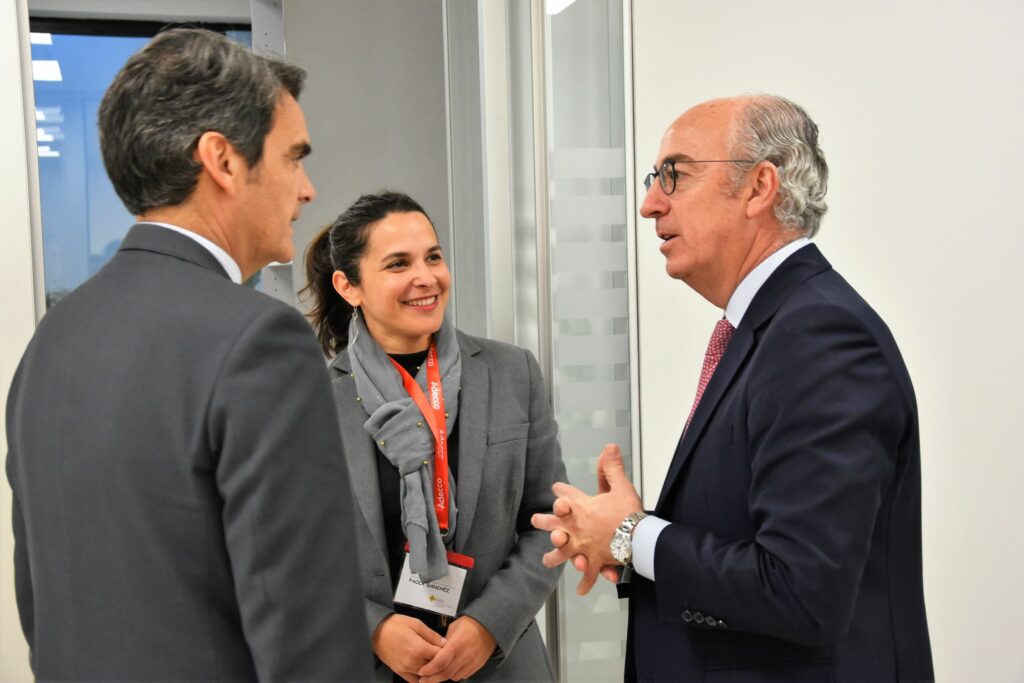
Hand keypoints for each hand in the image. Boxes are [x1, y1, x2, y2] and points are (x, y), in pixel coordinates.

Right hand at [372, 614, 445, 682]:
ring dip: (432, 669)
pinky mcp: (400, 672)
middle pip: (434, 667)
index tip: (449, 647)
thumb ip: (432, 635)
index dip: (447, 652)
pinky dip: (422, 677)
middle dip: (441, 661)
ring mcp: (406, 669)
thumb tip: (445, 643)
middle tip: (442, 654)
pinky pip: (414, 681)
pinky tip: (425, 670)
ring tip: (434, 660)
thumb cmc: (396, 624)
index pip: (440, 656)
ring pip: (426, 675)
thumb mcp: (416, 624)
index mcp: (419, 648)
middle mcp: (413, 662)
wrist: (375, 631)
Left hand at [417, 615, 495, 681]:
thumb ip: (443, 642)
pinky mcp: (477, 666)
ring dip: (443, 677)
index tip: (421, 671)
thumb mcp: (453, 628)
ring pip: (454, 677)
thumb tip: (434, 652)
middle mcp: (465, 655)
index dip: (429, 669)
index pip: (440, 662)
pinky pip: (463, 675)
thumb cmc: (469, 624)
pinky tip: (450, 671)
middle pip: (446, 673)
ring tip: (435, 675)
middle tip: (423, 680)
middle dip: (432, 679)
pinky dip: (454, 676)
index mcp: (456, 644)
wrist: (490, 626)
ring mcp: (472, 662)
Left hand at [531, 443, 642, 594]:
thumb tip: (609, 446)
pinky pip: (588, 575)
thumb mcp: (621, 486)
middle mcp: (576, 527)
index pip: (566, 495)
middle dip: (543, 522)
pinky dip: (586, 583)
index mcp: (581, 507)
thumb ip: (612, 467)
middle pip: (554, 524)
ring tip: (546, 560)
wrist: (638, 537)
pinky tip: (581, 591)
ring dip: (554, 556)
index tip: (555, 488)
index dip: (560, 490)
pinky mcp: (593, 561)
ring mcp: (582, 546)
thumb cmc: (629, 512)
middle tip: (534, 520)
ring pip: (563, 552)